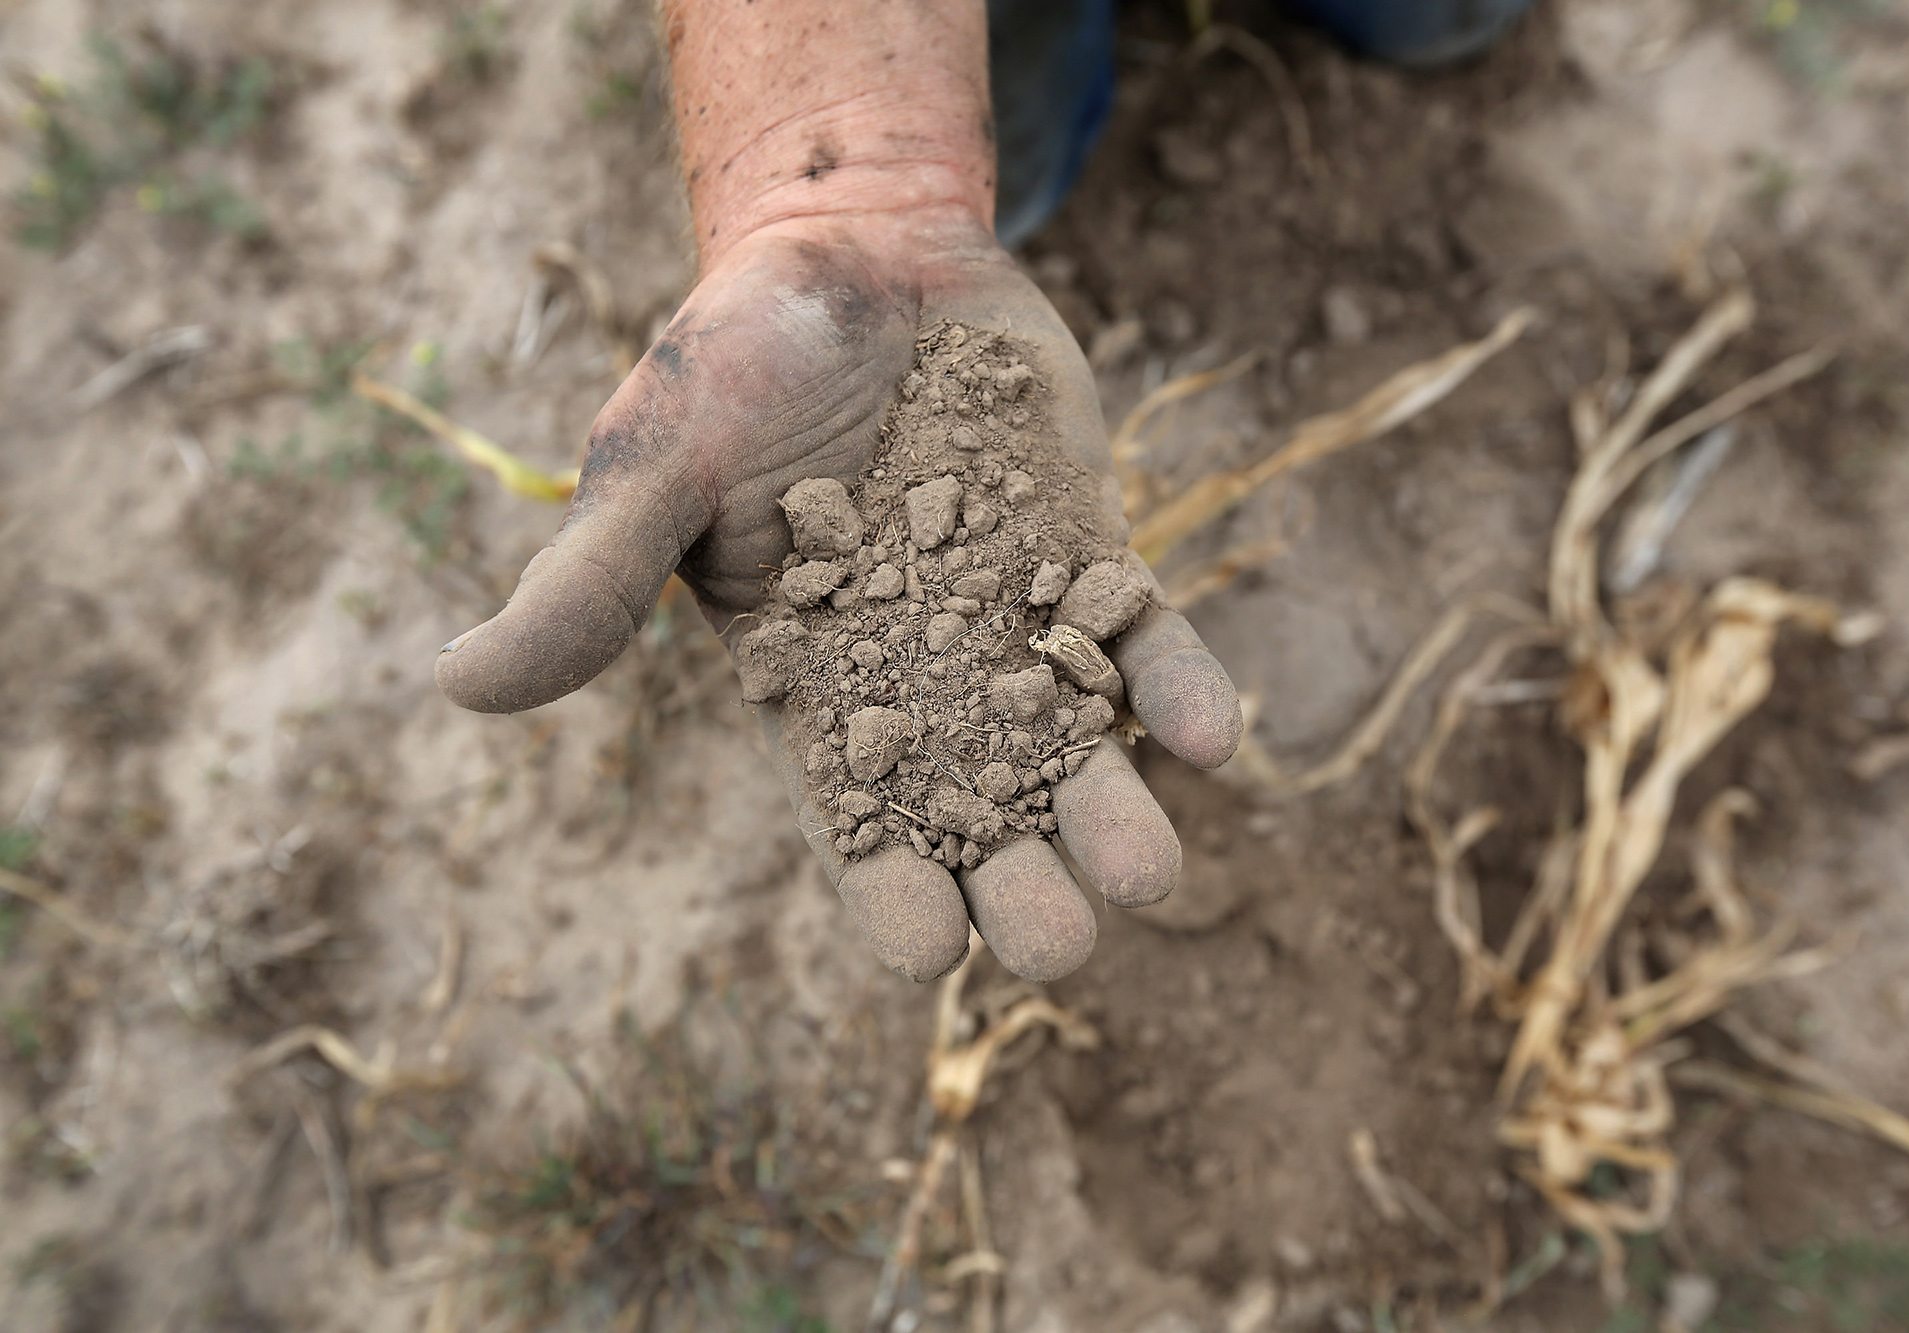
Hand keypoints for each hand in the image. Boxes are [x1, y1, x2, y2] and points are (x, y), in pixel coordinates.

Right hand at [435, 209, 1241, 981]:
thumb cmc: (735, 363)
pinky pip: (1144, 648)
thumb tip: (452, 686)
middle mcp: (926, 693)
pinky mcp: (1091, 565)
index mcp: (816, 703)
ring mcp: (1017, 633)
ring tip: (1148, 868)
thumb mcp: (653, 463)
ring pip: (1077, 764)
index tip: (922, 944)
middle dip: (1020, 896)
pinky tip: (1213, 738)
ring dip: (1117, 823)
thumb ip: (586, 581)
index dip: (891, 902)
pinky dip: (1179, 693)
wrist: (856, 253)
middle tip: (1051, 932)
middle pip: (982, 830)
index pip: (857, 838)